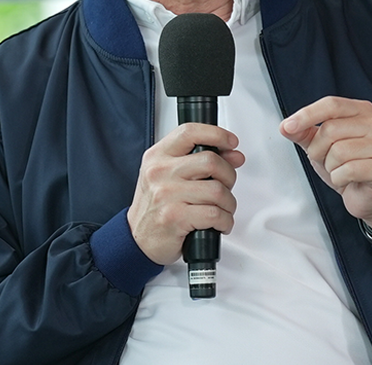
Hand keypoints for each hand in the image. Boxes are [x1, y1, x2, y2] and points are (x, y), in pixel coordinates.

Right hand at [126, 122, 245, 264]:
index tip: (231, 142)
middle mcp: (160, 172)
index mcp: (158, 157)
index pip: (189, 132)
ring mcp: (166, 195)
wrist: (137, 238)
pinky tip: (219, 223)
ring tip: (222, 209)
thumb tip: (234, 156)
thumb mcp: (169, 176)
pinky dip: (225, 221)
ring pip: (217, 190)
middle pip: (211, 161)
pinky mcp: (175, 217)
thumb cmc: (155, 206)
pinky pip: (215, 214)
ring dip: (229, 203)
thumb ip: (198, 162)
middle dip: (229, 176)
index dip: (216, 134)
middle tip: (226, 186)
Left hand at [280, 96, 371, 234]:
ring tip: (339, 170)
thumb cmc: (348, 166)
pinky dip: (339, 179)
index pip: (332, 105)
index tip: (288, 126)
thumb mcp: (321, 146)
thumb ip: (304, 133)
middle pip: (331, 129)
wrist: (368, 196)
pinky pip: (348, 170)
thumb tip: (286, 126)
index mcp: (362, 111)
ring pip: (339, 151)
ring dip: (330, 167)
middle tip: (325, 160)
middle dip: (318, 150)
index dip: (307, 115)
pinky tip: (347, 180)